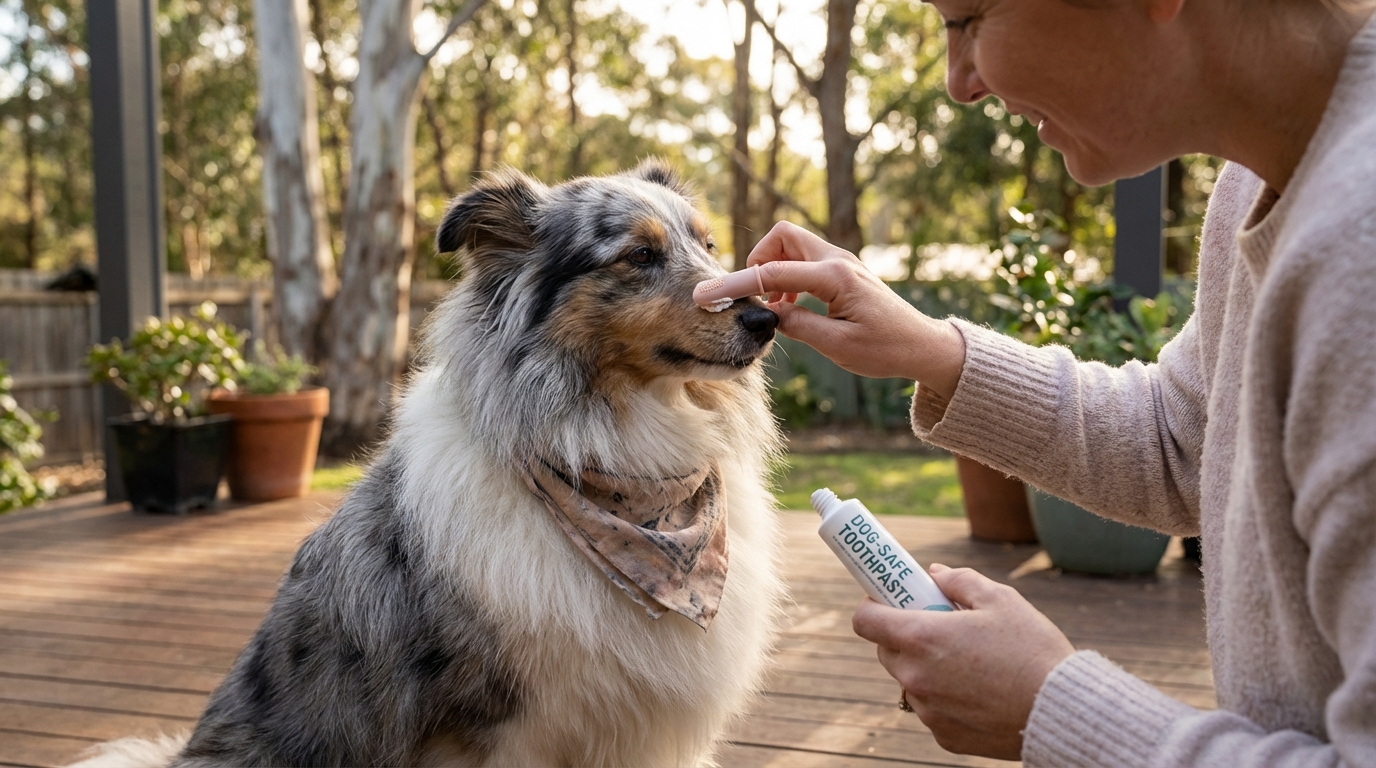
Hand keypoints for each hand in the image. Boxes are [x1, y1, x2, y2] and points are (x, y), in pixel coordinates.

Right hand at [746, 221, 966, 399]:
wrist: (922, 346)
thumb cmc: (885, 350)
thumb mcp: (836, 346)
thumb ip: (797, 326)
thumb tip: (766, 315)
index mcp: (835, 277)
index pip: (773, 273)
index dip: (735, 284)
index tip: (705, 296)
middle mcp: (838, 260)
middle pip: (782, 236)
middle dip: (758, 260)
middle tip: (753, 297)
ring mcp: (842, 262)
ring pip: (792, 244)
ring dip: (774, 269)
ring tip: (773, 309)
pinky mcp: (843, 271)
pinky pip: (805, 260)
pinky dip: (788, 276)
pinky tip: (790, 308)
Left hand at [851, 564, 1074, 759]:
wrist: (1061, 712)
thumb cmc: (1032, 650)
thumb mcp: (1000, 599)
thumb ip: (960, 581)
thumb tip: (935, 574)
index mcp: (921, 637)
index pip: (865, 620)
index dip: (874, 606)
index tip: (890, 601)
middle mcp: (915, 677)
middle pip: (887, 651)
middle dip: (905, 636)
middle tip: (938, 627)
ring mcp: (928, 711)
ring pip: (910, 682)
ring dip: (926, 669)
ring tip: (969, 663)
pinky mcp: (944, 736)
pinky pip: (932, 709)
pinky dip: (945, 698)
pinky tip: (979, 691)